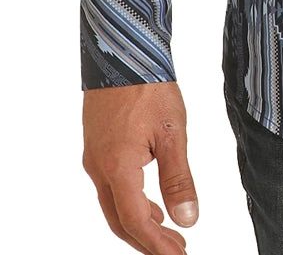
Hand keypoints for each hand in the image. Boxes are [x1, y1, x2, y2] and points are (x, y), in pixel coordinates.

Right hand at [82, 81, 198, 253]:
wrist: (121, 48)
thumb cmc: (147, 85)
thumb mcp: (172, 132)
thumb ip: (178, 178)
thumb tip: (188, 218)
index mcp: (117, 168)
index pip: (136, 222)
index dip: (157, 245)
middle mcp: (98, 168)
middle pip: (119, 220)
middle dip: (146, 241)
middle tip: (175, 250)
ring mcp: (94, 157)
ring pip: (113, 204)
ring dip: (138, 222)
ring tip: (167, 232)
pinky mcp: (96, 145)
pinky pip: (110, 186)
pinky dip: (129, 202)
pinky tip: (149, 201)